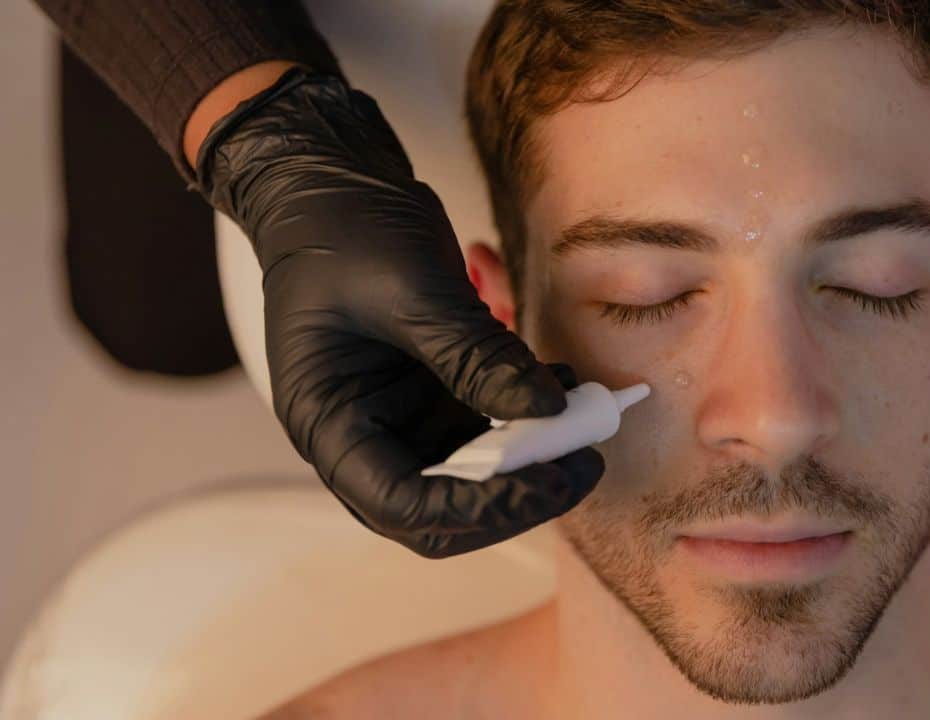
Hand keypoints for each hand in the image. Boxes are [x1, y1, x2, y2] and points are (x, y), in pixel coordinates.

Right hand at [194, 68, 603, 557]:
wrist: (331, 179)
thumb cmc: (344, 227)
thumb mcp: (413, 288)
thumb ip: (476, 355)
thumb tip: (550, 413)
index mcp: (328, 422)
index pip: (400, 505)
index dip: (478, 508)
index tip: (547, 480)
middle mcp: (361, 434)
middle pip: (440, 508)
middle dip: (513, 495)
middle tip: (581, 466)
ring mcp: (399, 415)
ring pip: (473, 471)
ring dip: (532, 457)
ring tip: (588, 423)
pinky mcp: (431, 391)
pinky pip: (488, 425)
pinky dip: (529, 416)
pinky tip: (566, 388)